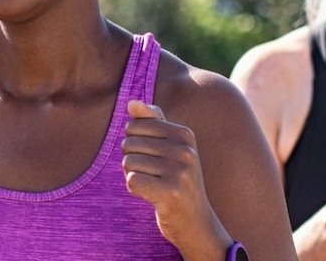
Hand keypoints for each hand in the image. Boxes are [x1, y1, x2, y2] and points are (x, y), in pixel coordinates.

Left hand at [122, 100, 228, 257]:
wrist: (196, 222)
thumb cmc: (177, 181)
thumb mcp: (170, 148)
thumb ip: (152, 122)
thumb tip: (132, 102)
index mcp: (185, 134)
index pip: (135, 125)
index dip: (135, 143)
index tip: (153, 158)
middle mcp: (185, 150)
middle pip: (129, 143)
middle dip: (132, 160)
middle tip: (153, 175)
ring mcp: (180, 172)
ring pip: (128, 162)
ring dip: (134, 176)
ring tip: (154, 185)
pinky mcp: (170, 192)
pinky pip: (132, 181)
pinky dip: (135, 190)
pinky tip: (152, 196)